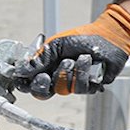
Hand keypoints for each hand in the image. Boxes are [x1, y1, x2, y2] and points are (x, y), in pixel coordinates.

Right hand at [12, 4, 129, 99]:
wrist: (107, 36)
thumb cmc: (83, 38)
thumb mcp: (56, 44)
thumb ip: (40, 59)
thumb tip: (21, 70)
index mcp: (48, 67)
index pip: (31, 83)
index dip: (26, 84)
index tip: (25, 78)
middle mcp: (59, 78)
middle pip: (43, 93)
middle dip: (46, 82)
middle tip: (51, 70)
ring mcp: (73, 84)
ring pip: (63, 90)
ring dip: (70, 72)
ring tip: (78, 57)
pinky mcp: (89, 87)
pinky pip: (81, 88)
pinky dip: (84, 72)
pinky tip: (89, 61)